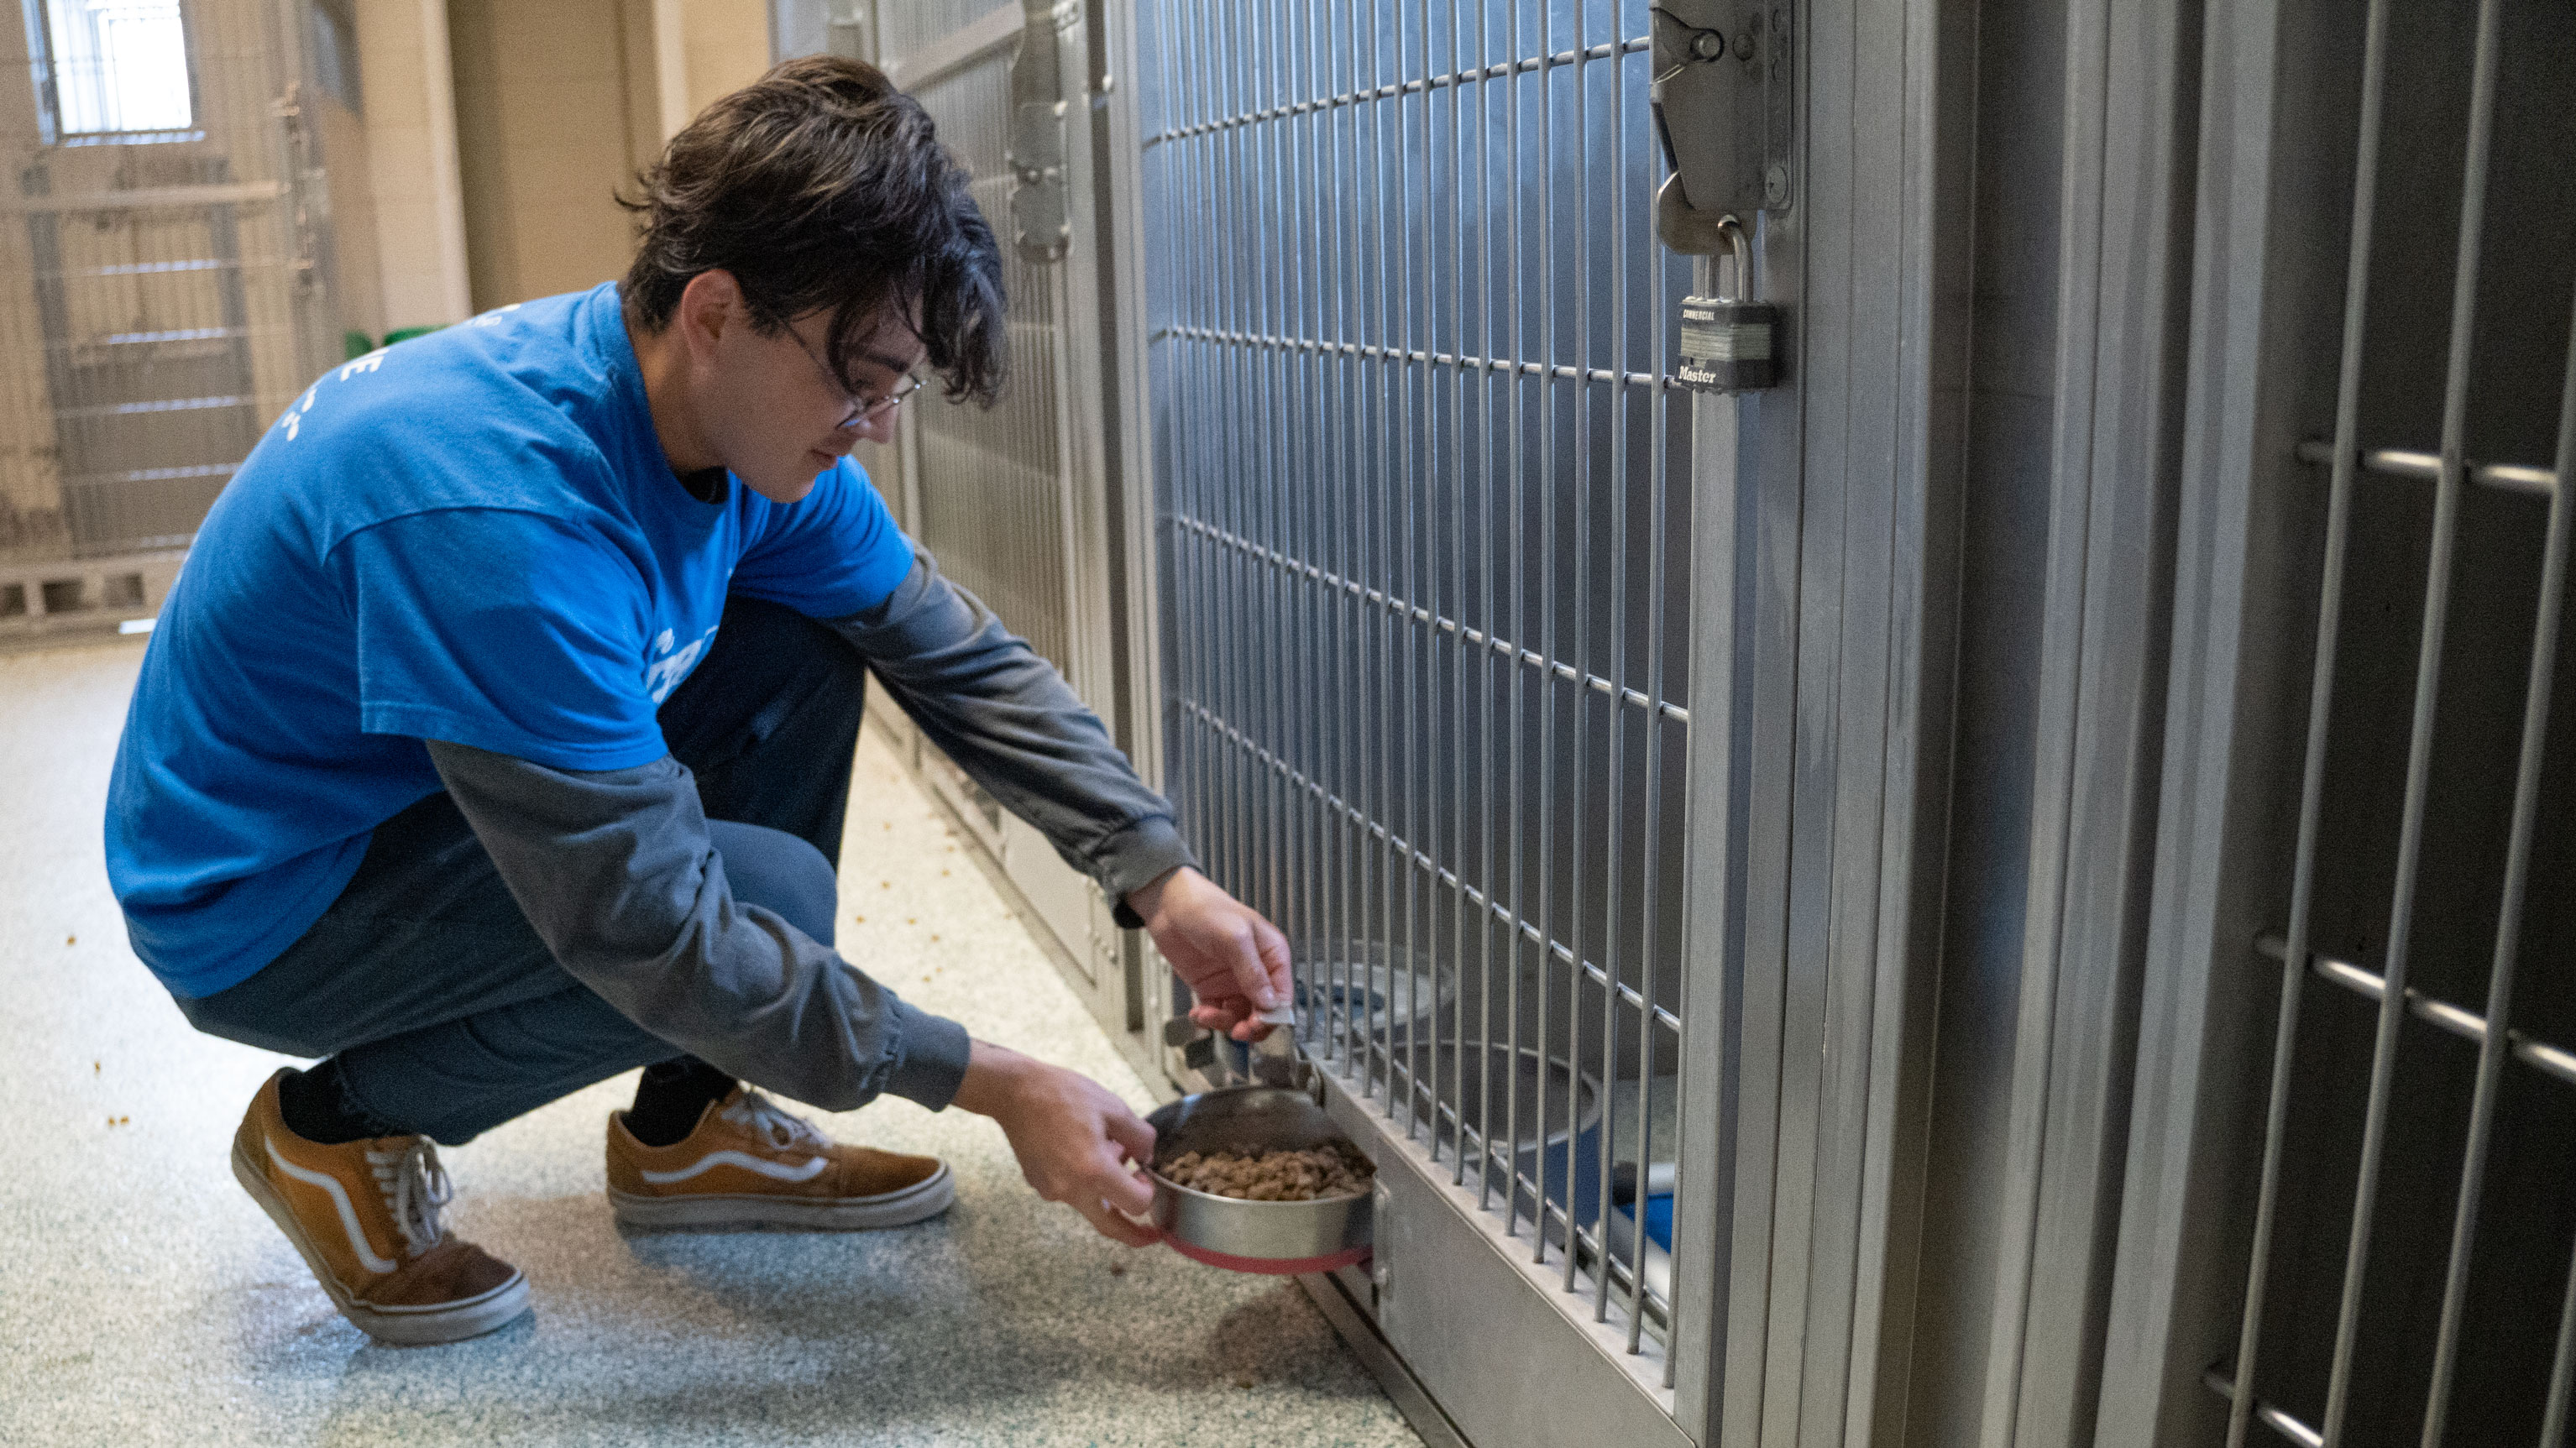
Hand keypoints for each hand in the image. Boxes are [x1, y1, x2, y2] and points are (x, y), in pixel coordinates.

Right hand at [951, 1039, 1159, 1245]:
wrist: (1015, 1093)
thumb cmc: (1063, 1095)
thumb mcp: (1113, 1107)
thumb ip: (1140, 1136)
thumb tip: (1147, 1156)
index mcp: (1094, 1171)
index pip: (1136, 1204)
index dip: (1148, 1192)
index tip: (1143, 1174)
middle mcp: (1072, 1189)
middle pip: (1110, 1227)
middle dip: (1134, 1235)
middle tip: (1152, 1235)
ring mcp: (1052, 1190)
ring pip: (1090, 1206)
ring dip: (1106, 1192)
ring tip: (1108, 1151)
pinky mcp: (1039, 1186)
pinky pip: (1070, 1192)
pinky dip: (1084, 1181)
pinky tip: (1082, 1150)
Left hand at [1125, 866, 1292, 1042]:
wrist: (1168, 904)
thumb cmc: (1205, 907)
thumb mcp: (1234, 936)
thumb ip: (1253, 971)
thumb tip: (1269, 1002)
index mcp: (1272, 954)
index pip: (1283, 994)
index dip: (1273, 1014)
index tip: (1256, 1023)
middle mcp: (1256, 970)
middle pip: (1264, 1011)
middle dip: (1251, 1025)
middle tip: (1237, 1031)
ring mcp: (1233, 980)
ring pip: (1240, 1016)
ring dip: (1224, 1023)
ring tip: (1208, 1016)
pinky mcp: (1212, 987)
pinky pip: (1217, 1013)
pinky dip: (1209, 1019)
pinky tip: (1199, 1014)